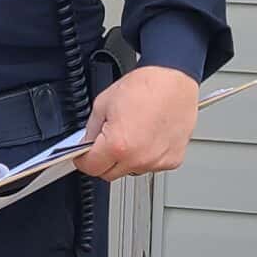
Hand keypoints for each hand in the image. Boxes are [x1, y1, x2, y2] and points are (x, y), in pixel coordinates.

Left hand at [77, 66, 199, 181]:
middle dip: (102, 161)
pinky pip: (150, 166)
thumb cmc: (146, 87)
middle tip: (105, 142)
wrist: (174, 81)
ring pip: (130, 171)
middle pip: (109, 174)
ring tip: (131, 134)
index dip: (82, 159)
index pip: (90, 167)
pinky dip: (145, 156)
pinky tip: (147, 137)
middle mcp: (138, 158)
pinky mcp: (172, 160)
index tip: (83, 155)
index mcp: (118, 145)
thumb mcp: (103, 103)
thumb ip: (91, 130)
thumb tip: (86, 144)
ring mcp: (157, 162)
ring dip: (125, 159)